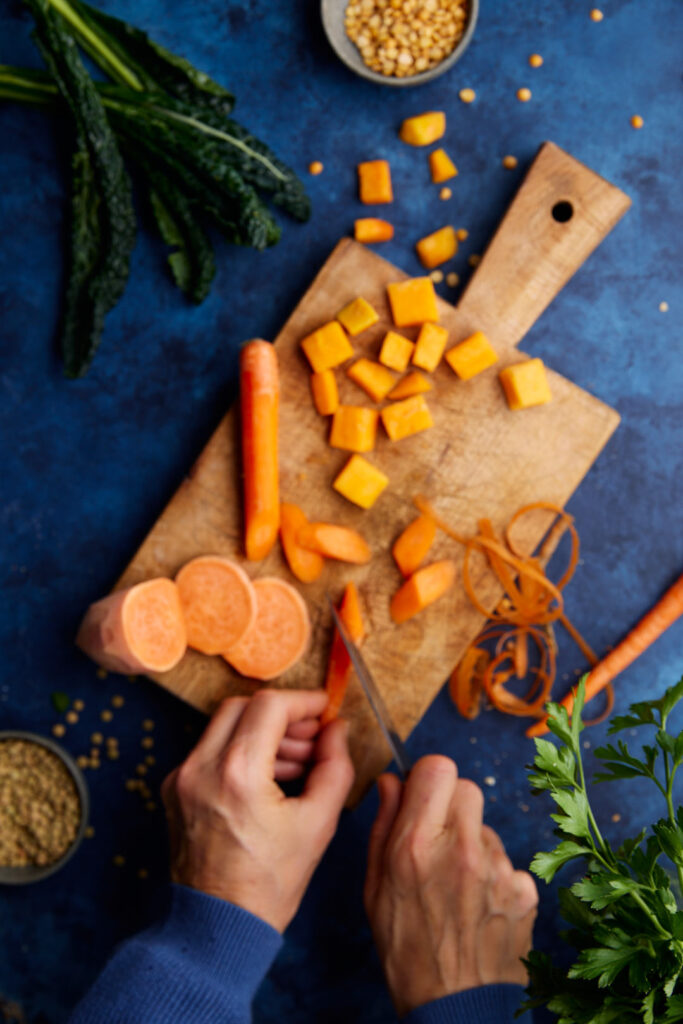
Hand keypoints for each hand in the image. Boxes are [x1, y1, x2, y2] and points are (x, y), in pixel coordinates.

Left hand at [162, 689, 354, 931]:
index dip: (303, 702)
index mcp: (237, 774)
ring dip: (262, 732)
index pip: (270, 706)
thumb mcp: (318, 824)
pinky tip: (269, 779)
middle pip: (243, 706)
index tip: (324, 710)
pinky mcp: (174, 790)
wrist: (219, 927)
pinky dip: (240, 751)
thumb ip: (334, 767)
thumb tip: (337, 730)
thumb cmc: (269, 884)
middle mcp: (201, 768)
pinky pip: (209, 750)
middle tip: (311, 737)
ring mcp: (181, 778)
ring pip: (224, 725)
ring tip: (296, 763)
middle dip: (282, 715)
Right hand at [364, 756, 537, 1016]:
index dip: (428, 778)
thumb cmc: (405, 949)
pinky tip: (480, 905)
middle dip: (450, 804)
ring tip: (457, 885)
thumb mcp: (375, 887)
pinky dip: (494, 876)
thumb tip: (391, 781)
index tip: (422, 795)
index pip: (438, 767)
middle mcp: (461, 849)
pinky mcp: (525, 890)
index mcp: (417, 844)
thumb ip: (383, 825)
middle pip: (467, 787)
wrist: (455, 1008)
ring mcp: (499, 870)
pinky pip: (508, 862)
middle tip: (438, 837)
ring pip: (486, 827)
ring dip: (471, 843)